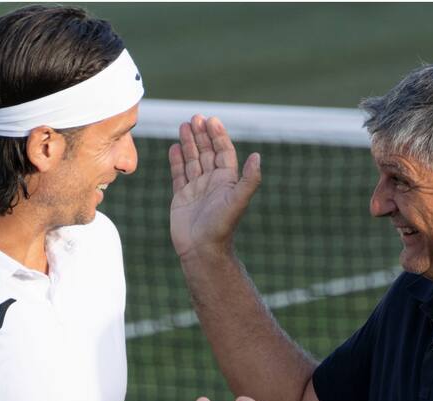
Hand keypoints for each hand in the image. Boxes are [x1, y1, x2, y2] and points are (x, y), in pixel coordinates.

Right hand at [168, 115, 261, 259]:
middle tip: (195, 117)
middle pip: (207, 152)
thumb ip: (250, 179)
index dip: (218, 136)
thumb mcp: (238, 200)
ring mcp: (196, 189)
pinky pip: (178, 174)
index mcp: (227, 181)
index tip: (212, 120)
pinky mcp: (181, 197)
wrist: (202, 250)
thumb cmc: (222, 227)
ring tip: (184, 125)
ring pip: (193, 160)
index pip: (224, 152)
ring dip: (189, 143)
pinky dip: (176, 160)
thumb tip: (258, 155)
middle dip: (202, 135)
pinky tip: (174, 147)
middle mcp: (212, 182)